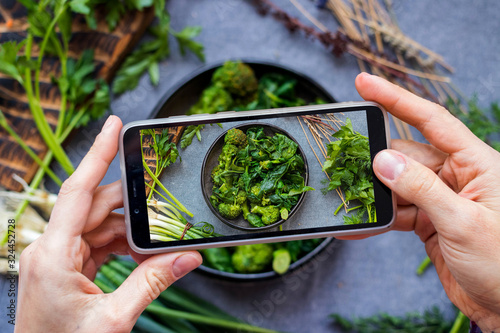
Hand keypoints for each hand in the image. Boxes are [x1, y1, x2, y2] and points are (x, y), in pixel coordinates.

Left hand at [15, 116, 201, 331]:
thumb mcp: (113, 319)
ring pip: (100, 225)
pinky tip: (141, 254)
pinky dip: (121, 245)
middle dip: (133, 206)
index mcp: (53, 255)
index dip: (98, 154)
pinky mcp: (67, 267)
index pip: (78, 190)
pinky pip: (98, 243)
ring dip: (130, 231)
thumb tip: (186, 258)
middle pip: (97, 207)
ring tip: (157, 242)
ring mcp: (58, 258)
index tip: (114, 127)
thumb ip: (152, 284)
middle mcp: (51, 249)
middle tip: (164, 206)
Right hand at [353, 73, 499, 329]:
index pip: (432, 120)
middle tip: (344, 166)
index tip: (365, 83)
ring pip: (396, 184)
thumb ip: (422, 189)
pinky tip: (358, 225)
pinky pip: (395, 210)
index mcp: (477, 164)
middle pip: (406, 155)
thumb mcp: (464, 223)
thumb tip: (383, 161)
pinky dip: (376, 218)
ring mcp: (440, 198)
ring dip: (372, 195)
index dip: (396, 99)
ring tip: (347, 202)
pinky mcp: (428, 220)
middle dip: (375, 163)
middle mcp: (457, 176)